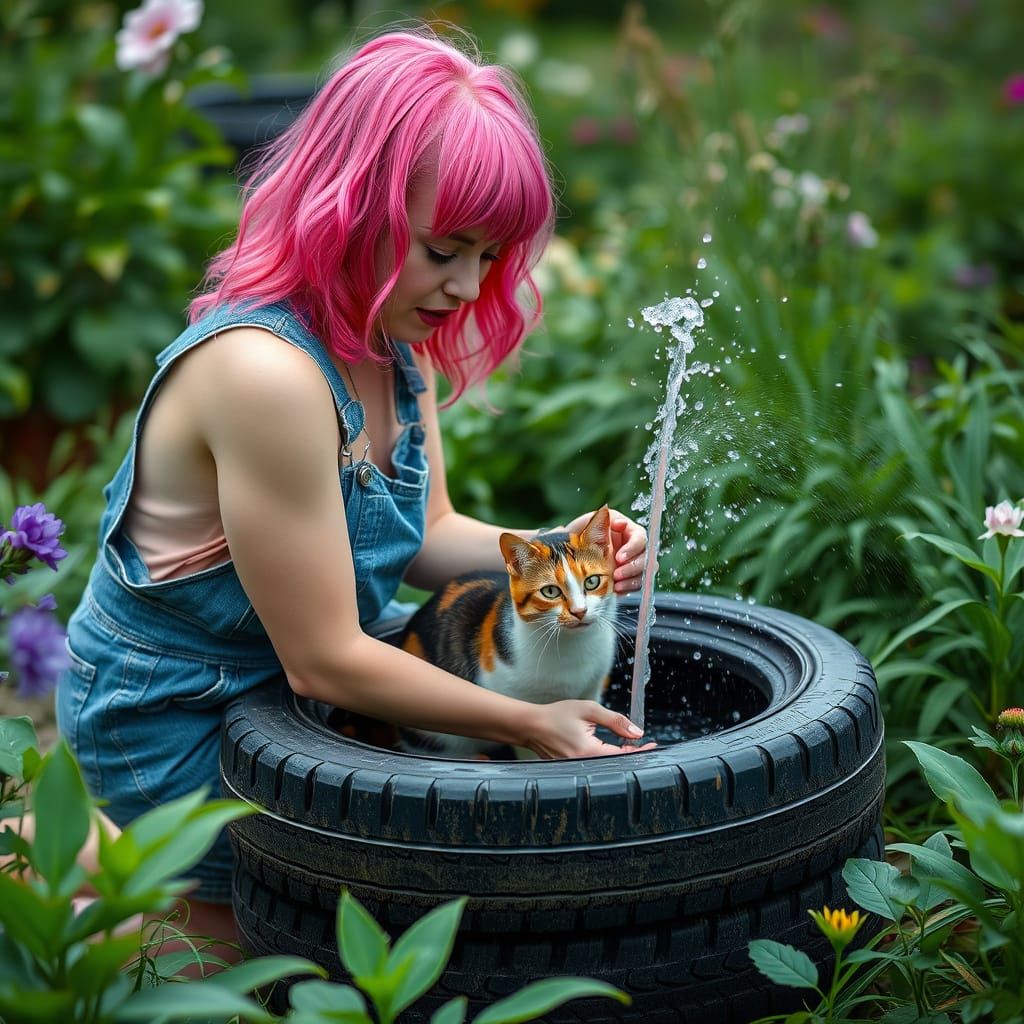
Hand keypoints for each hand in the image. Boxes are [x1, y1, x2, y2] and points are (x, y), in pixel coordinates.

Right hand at [522, 700, 656, 758]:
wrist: (530, 725)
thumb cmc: (556, 715)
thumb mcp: (588, 710)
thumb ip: (615, 721)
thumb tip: (637, 732)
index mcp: (588, 751)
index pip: (622, 755)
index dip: (640, 751)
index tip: (653, 745)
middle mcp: (582, 765)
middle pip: (616, 763)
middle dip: (631, 754)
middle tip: (643, 745)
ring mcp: (576, 769)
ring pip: (606, 766)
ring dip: (619, 756)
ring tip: (629, 746)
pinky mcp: (572, 769)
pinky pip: (595, 765)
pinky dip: (606, 758)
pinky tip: (613, 750)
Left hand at [565, 507, 650, 594]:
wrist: (572, 556)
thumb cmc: (579, 536)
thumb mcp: (586, 526)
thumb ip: (599, 521)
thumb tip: (616, 520)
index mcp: (626, 529)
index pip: (639, 537)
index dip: (632, 548)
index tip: (618, 558)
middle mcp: (633, 544)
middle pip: (646, 555)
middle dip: (632, 567)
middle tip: (616, 574)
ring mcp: (633, 561)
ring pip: (645, 571)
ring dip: (632, 579)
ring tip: (616, 585)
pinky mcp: (630, 576)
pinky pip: (638, 583)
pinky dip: (629, 588)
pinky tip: (617, 590)